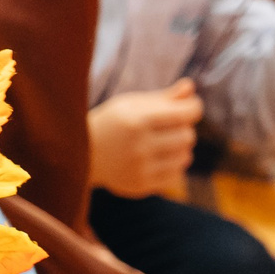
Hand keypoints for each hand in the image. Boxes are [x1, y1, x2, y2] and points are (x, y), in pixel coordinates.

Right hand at [87, 80, 201, 196]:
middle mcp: (138, 146)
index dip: (193, 107)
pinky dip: (172, 165)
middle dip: (183, 128)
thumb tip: (190, 88)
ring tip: (164, 143)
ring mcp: (139, 168)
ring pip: (185, 156)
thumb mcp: (132, 104)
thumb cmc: (112, 123)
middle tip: (169, 126)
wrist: (81, 155)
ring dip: (179, 148)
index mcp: (137, 120)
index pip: (186, 114)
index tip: (189, 107)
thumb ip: (163, 98)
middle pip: (187, 136)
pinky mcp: (139, 185)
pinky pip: (175, 175)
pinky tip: (158, 158)